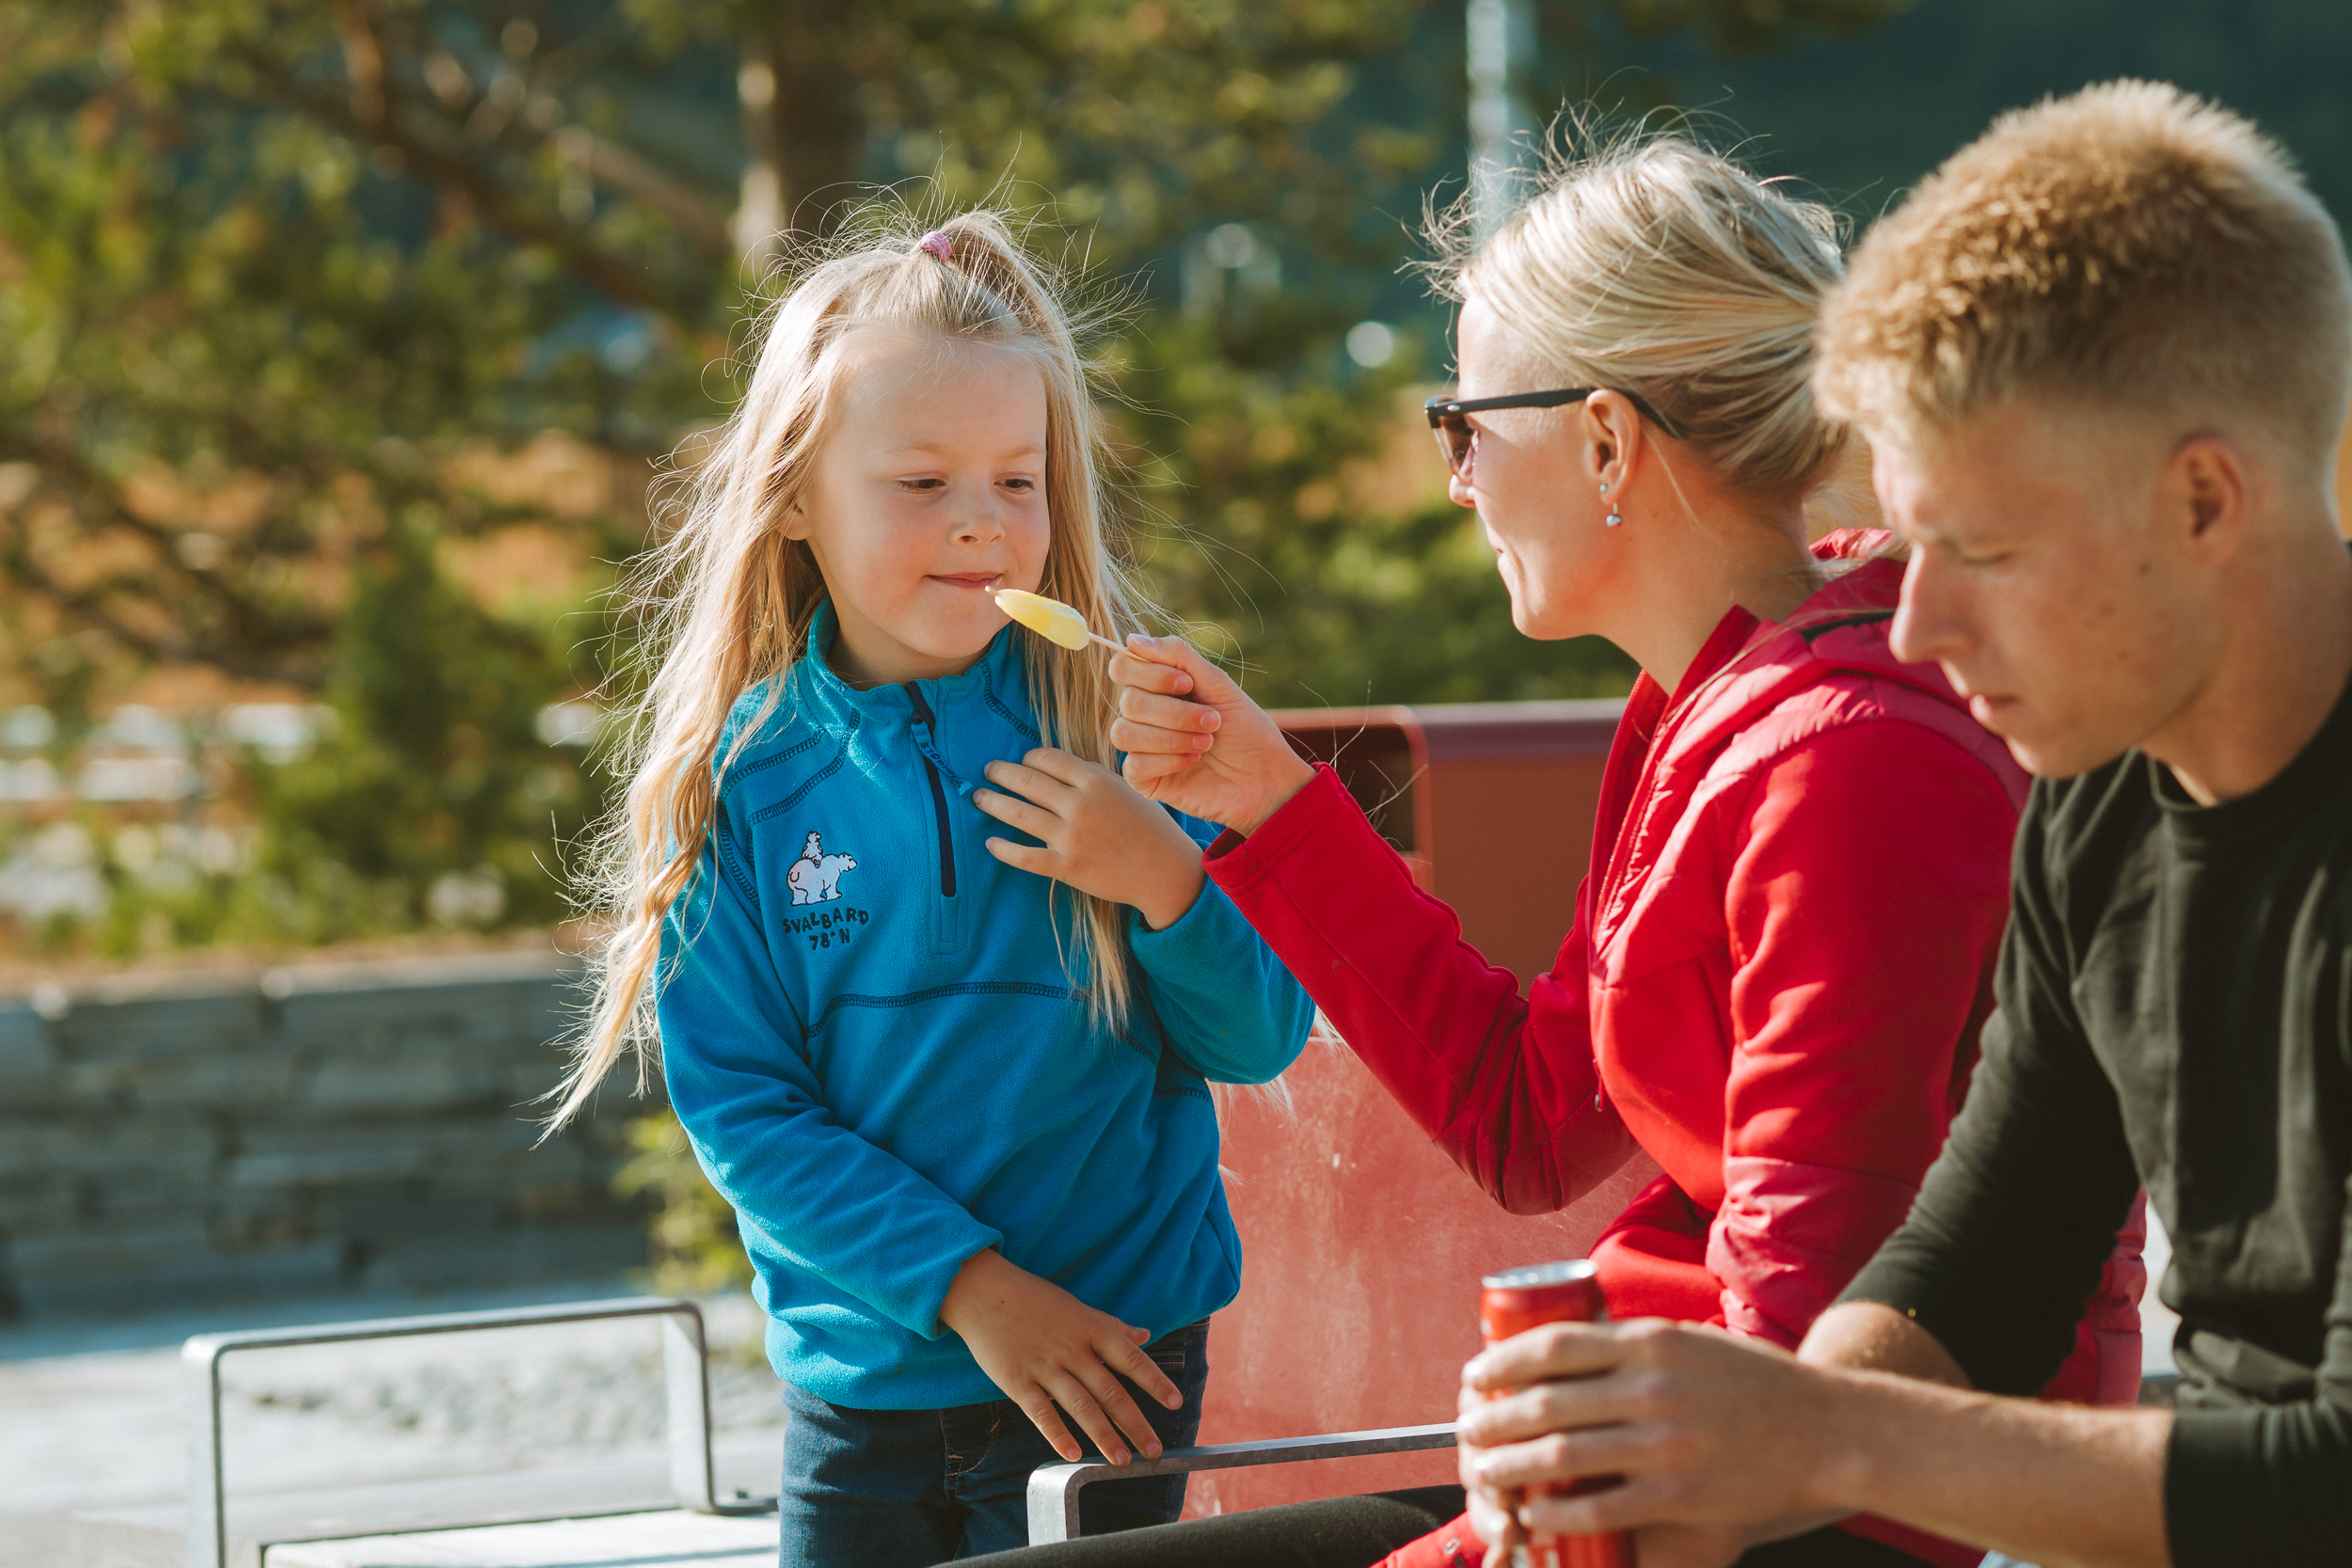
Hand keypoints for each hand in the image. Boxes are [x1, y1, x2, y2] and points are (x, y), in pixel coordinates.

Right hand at [938, 1247, 1183, 1464]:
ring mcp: (1044, 1366)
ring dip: (1104, 1436)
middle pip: (1111, 1391)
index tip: (1176, 1401)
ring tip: (1122, 1461)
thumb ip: (1111, 1325)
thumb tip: (1145, 1334)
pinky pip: (1040, 1412)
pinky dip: (1057, 1433)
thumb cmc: (1033, 1299)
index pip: (1131, 1358)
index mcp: (1090, 1329)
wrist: (983, 1291)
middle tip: (1155, 1450)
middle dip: (1135, 1423)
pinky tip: (1073, 1454)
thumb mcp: (1077, 1307)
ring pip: (1081, 1406)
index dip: (1154, 1380)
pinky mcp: (1017, 1381)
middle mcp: (1072, 1349)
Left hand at [973, 747, 1206, 929]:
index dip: (1027, 758)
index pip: (1046, 758)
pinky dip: (1004, 849)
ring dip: (992, 802)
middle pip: (1026, 781)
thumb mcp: (1126, 788)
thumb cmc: (1148, 826)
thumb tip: (1055, 766)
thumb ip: (1091, 776)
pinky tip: (991, 842)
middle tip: (988, 771)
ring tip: (979, 798)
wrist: (1165, 870)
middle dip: (1000, 773)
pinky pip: (1025, 856)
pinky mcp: (1067, 867)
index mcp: (1095, 780)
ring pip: (1018, 814)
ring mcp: (1071, 837)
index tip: (1020, 762)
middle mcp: (1079, 805)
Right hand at [1107, 635, 1314, 835]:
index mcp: (1159, 687)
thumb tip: (1132, 639)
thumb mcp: (1218, 684)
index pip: (1123, 667)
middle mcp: (1146, 715)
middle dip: (1175, 711)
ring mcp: (1143, 747)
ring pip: (1125, 733)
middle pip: (1128, 701)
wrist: (1266, 777)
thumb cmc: (1246, 730)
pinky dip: (1168, 760)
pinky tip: (1194, 762)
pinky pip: (1134, 764)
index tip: (1187, 683)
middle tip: (1214, 720)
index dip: (1149, 673)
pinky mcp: (1146, 780)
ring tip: (1207, 743)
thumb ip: (1178, 656)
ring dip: (1172, 737)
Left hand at [1455, 1319, 1839, 1544]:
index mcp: (1650, 1342)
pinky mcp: (1680, 1492)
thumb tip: (1562, 1351)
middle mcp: (1651, 1386)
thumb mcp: (1691, 1341)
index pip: (1552, 1345)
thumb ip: (1633, 1347)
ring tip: (1487, 1472)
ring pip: (1561, 1454)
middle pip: (1544, 1401)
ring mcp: (1665, 1441)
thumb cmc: (1755, 1383)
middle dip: (1493, 1418)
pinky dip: (1556, 1510)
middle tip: (1468, 1429)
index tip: (1474, 1376)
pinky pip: (1599, 1504)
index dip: (1500, 1362)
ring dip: (1511, 1466)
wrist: (1829, 1431)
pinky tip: (1535, 1513)